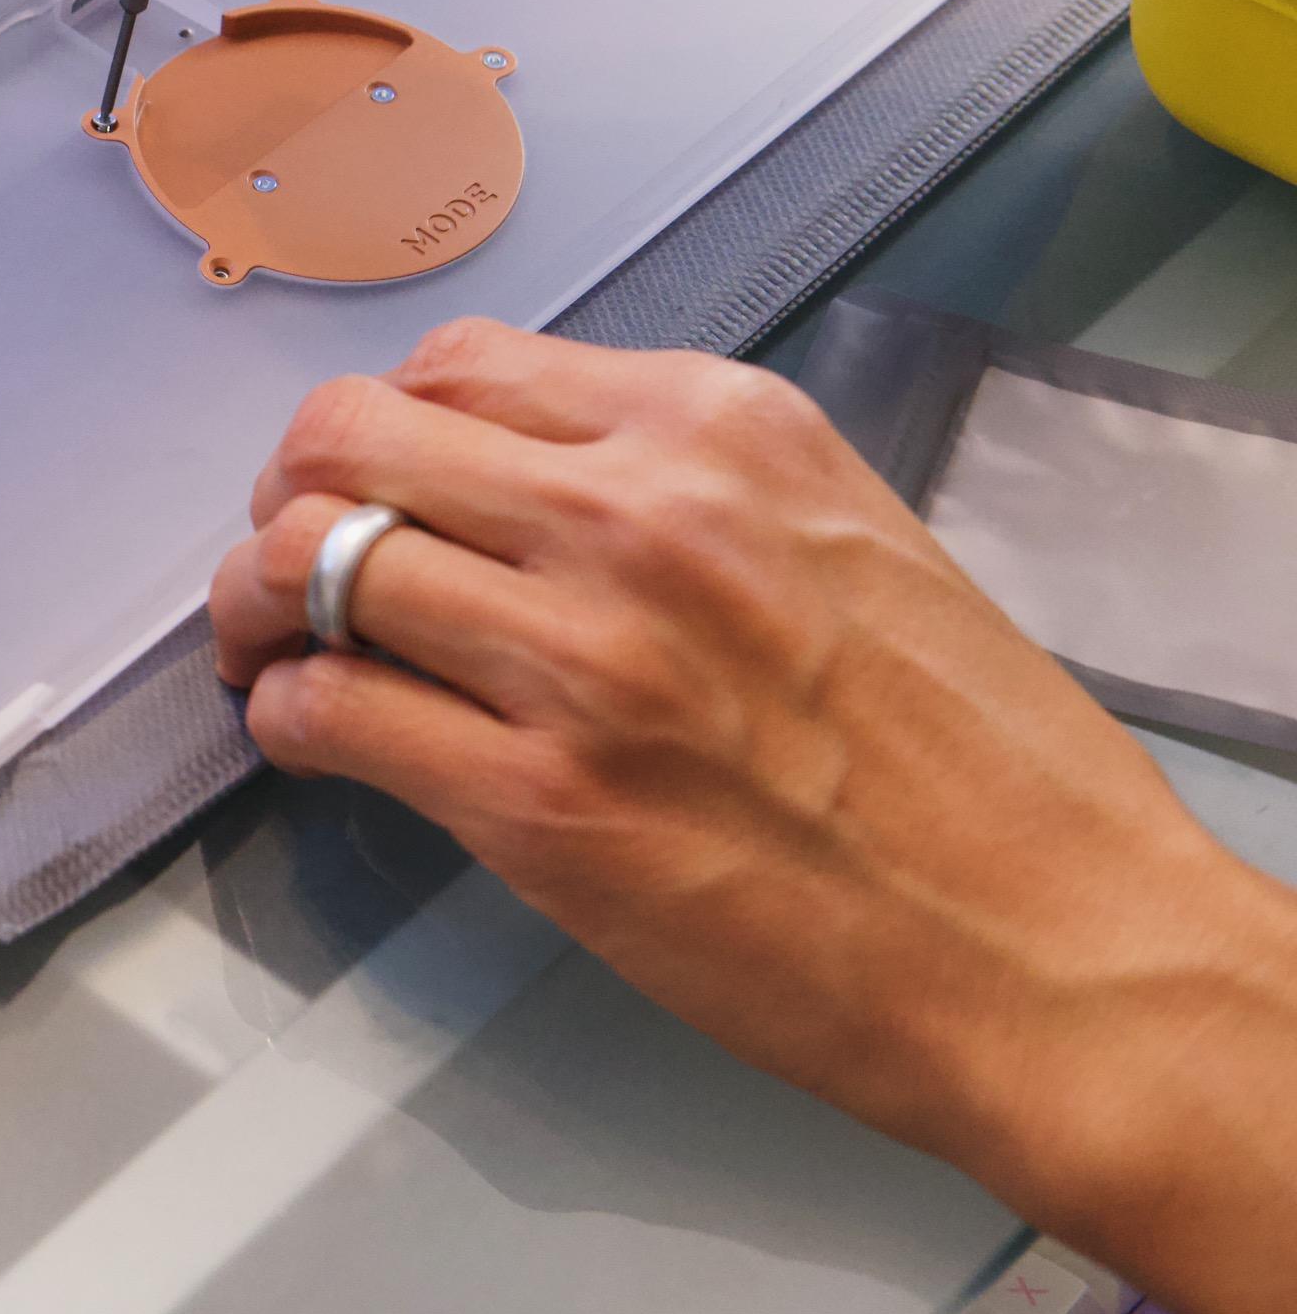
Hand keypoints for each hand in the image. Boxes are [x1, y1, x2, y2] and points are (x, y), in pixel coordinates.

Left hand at [210, 319, 1296, 1313]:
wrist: (1060, 950)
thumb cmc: (973, 766)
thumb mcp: (837, 534)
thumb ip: (674, 485)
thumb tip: (510, 483)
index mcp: (713, 430)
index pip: (456, 363)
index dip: (379, 428)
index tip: (367, 485)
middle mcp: (636, 516)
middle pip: (342, 436)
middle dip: (282, 495)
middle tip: (284, 563)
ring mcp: (581, 657)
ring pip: (302, 561)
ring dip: (253, 609)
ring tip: (272, 654)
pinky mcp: (539, 802)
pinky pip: (323, 709)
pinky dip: (287, 717)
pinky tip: (320, 737)